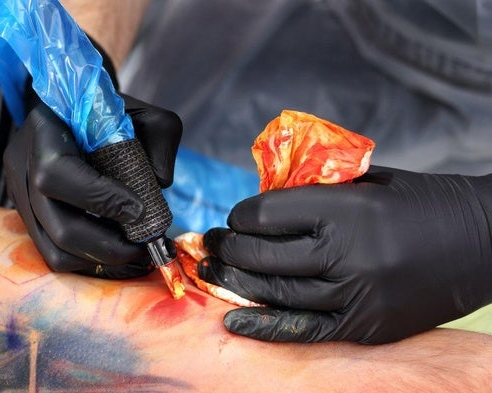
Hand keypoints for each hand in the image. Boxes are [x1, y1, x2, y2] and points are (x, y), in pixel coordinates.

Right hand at [4, 97, 181, 277]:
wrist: (70, 113)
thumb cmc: (106, 113)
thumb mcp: (141, 113)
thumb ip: (160, 139)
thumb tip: (159, 184)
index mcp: (45, 132)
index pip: (57, 174)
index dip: (100, 198)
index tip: (139, 209)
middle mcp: (24, 167)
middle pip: (57, 223)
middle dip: (108, 243)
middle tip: (143, 245)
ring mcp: (21, 198)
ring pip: (54, 249)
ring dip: (101, 259)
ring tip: (133, 252)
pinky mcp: (30, 219)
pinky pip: (54, 255)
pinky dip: (90, 261)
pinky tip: (115, 252)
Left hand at [200, 166, 491, 343]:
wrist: (481, 241)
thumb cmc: (421, 202)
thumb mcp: (368, 181)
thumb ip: (317, 189)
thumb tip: (264, 201)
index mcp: (347, 209)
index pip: (267, 213)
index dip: (241, 214)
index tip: (235, 216)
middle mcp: (348, 253)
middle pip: (263, 252)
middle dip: (228, 246)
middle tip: (212, 242)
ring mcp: (356, 295)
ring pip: (276, 290)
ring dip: (236, 280)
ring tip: (214, 269)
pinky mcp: (366, 325)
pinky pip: (304, 329)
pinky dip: (265, 325)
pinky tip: (234, 319)